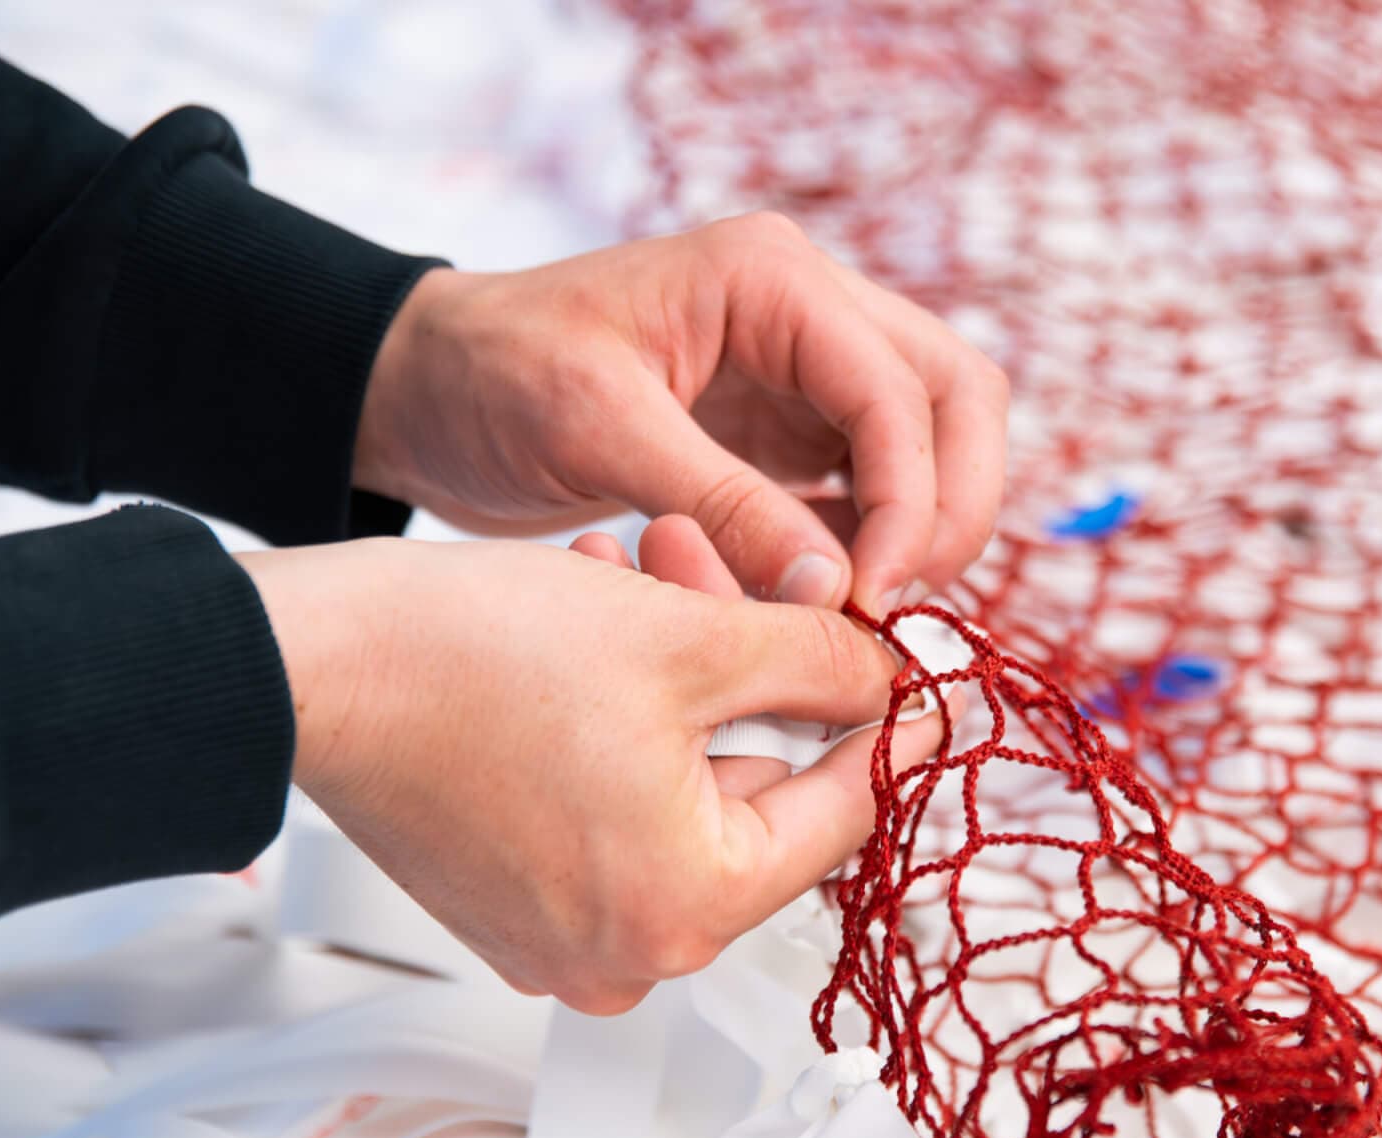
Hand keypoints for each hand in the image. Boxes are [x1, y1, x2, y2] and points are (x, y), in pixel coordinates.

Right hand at [236, 535, 953, 1013]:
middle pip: (751, 797)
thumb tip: (894, 681)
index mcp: (687, 910)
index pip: (841, 813)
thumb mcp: (688, 638)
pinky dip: (620, 722)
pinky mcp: (507, 902)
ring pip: (677, 788)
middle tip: (735, 573)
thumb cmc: (464, 661)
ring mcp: (557, 937)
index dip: (885, 721)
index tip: (917, 671)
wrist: (299, 668)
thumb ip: (819, 662)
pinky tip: (599, 620)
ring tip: (646, 568)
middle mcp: (625, 954)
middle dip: (750, 670)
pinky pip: (607, 808)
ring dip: (680, 677)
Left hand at [351, 213, 1008, 614]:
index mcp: (772, 281)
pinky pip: (870, 485)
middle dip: (950, 508)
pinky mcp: (784, 429)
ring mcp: (805, 369)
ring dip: (923, 529)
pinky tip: (830, 599)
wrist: (424, 386)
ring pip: (930, 442)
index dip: (913, 502)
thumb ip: (726, 507)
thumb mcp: (599, 432)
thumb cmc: (491, 379)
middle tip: (901, 606)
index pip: (900, 392)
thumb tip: (840, 594)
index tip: (876, 599)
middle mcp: (810, 311)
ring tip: (868, 613)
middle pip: (957, 399)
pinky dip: (870, 543)